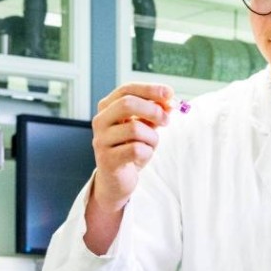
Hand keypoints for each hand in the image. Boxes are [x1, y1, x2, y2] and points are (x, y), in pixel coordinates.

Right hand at [87, 83, 176, 213]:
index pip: (127, 89)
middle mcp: (100, 121)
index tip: (170, 93)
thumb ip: (154, 112)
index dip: (150, 89)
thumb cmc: (130, 149)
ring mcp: (101, 141)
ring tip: (150, 145)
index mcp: (107, 108)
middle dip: (153, 110)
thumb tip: (169, 101)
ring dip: (152, 138)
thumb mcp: (144, 126)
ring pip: (135, 129)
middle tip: (166, 120)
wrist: (116, 180)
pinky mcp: (107, 160)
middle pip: (127, 104)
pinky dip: (147, 153)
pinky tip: (142, 157)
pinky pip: (136, 150)